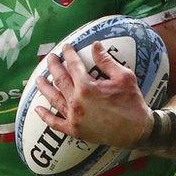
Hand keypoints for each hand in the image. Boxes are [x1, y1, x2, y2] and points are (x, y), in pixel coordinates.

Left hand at [34, 41, 153, 148]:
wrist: (137, 131)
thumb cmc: (132, 103)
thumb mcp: (124, 77)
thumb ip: (106, 61)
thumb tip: (95, 45)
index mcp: (87, 87)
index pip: (73, 65)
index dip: (69, 54)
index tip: (66, 47)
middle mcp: (76, 102)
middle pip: (59, 80)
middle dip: (54, 67)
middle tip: (50, 58)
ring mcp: (74, 117)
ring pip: (53, 99)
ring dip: (44, 88)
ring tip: (38, 79)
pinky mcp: (75, 130)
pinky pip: (55, 123)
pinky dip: (45, 116)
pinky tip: (38, 109)